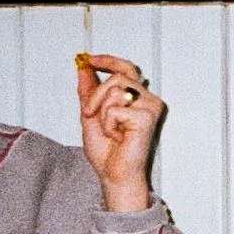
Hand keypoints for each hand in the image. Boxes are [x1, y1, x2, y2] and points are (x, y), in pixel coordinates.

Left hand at [76, 53, 160, 211]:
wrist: (114, 175)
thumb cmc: (108, 152)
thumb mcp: (90, 114)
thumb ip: (88, 91)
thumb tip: (83, 68)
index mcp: (137, 98)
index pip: (125, 68)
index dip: (107, 60)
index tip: (88, 59)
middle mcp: (147, 100)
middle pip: (117, 76)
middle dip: (96, 95)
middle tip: (88, 113)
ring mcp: (150, 107)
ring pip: (115, 90)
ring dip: (102, 112)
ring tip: (110, 131)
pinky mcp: (147, 117)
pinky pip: (116, 109)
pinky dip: (109, 125)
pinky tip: (118, 137)